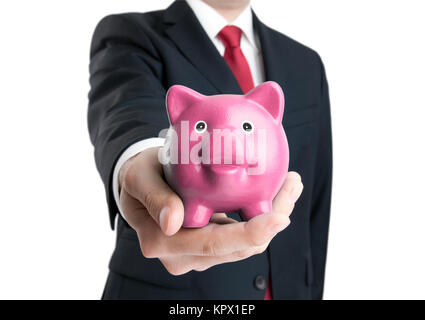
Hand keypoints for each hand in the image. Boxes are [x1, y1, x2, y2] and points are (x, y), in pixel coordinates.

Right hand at [118, 147, 302, 274]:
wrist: (140, 182)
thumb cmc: (139, 175)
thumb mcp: (138, 177)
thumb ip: (154, 197)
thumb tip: (172, 222)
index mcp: (164, 241)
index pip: (214, 244)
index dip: (250, 234)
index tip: (279, 216)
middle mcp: (183, 255)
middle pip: (239, 247)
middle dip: (273, 220)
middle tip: (293, 184)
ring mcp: (198, 253)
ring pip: (246, 243)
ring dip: (273, 216)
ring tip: (291, 183)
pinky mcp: (210, 244)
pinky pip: (242, 236)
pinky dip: (262, 216)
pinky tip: (277, 193)